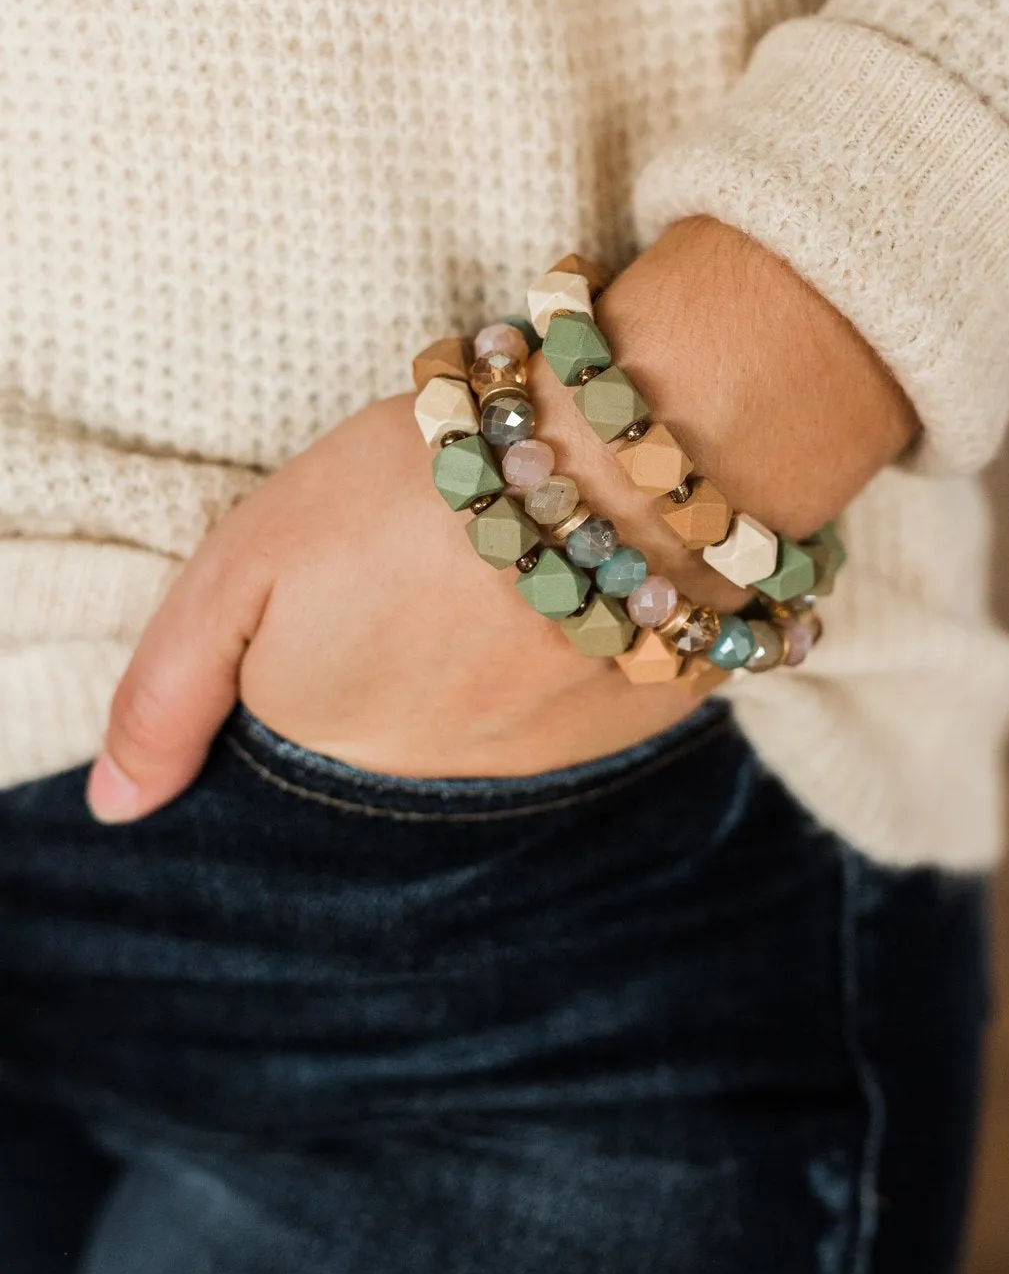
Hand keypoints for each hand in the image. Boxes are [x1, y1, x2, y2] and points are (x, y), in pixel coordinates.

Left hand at [85, 218, 915, 823]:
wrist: (626, 461)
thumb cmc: (419, 485)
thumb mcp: (246, 560)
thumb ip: (167, 694)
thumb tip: (116, 812)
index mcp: (323, 735)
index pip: (288, 710)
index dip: (313, 617)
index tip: (353, 553)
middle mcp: (426, 777)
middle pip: (385, 718)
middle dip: (398, 640)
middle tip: (434, 541)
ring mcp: (534, 764)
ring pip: (481, 715)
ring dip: (486, 650)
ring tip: (511, 551)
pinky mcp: (626, 729)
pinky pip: (573, 706)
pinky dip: (567, 655)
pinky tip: (582, 579)